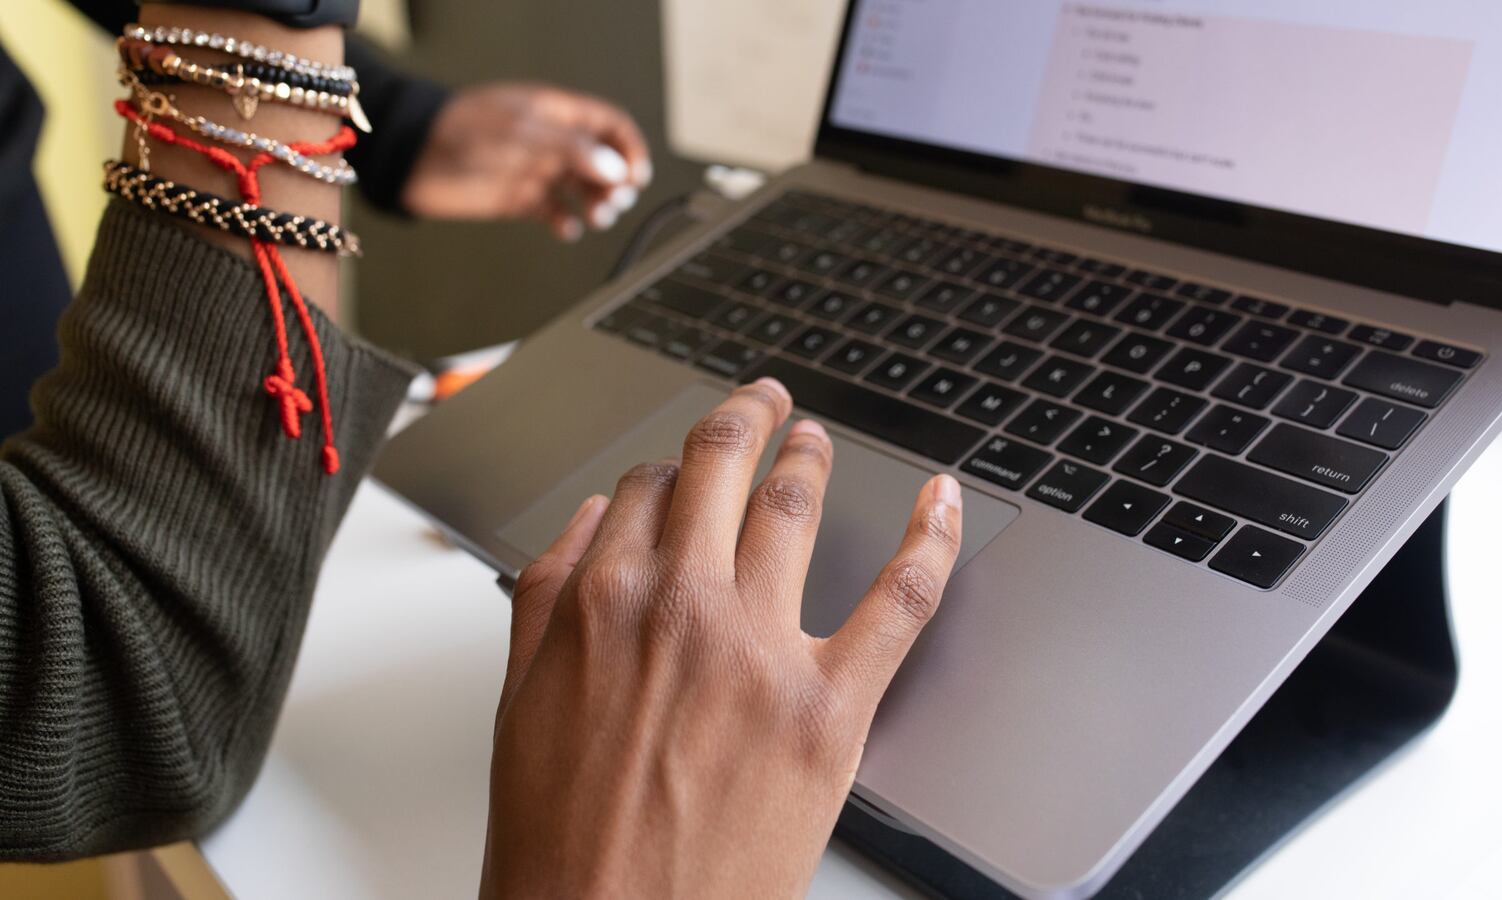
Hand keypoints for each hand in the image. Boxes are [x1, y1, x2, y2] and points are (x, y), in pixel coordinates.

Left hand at [402, 82, 650, 240]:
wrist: (413, 156)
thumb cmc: (459, 130)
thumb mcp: (521, 133)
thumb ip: (570, 149)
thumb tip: (614, 168)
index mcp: (556, 114)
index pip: (609, 126)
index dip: (628, 148)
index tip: (635, 175)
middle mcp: (551, 142)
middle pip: (603, 161)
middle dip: (616, 182)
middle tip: (612, 201)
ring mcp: (536, 170)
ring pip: (583, 189)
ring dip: (596, 204)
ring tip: (596, 217)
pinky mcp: (519, 198)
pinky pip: (555, 211)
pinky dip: (566, 222)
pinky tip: (565, 228)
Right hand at [481, 379, 963, 897]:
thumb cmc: (562, 842)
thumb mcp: (519, 703)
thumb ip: (547, 597)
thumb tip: (588, 524)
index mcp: (600, 600)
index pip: (648, 488)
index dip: (675, 468)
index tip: (689, 466)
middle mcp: (680, 606)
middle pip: (723, 467)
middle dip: (747, 417)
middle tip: (766, 400)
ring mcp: (759, 650)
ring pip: (795, 507)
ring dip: (810, 455)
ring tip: (816, 439)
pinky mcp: (828, 707)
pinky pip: (901, 595)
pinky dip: (932, 537)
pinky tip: (941, 501)